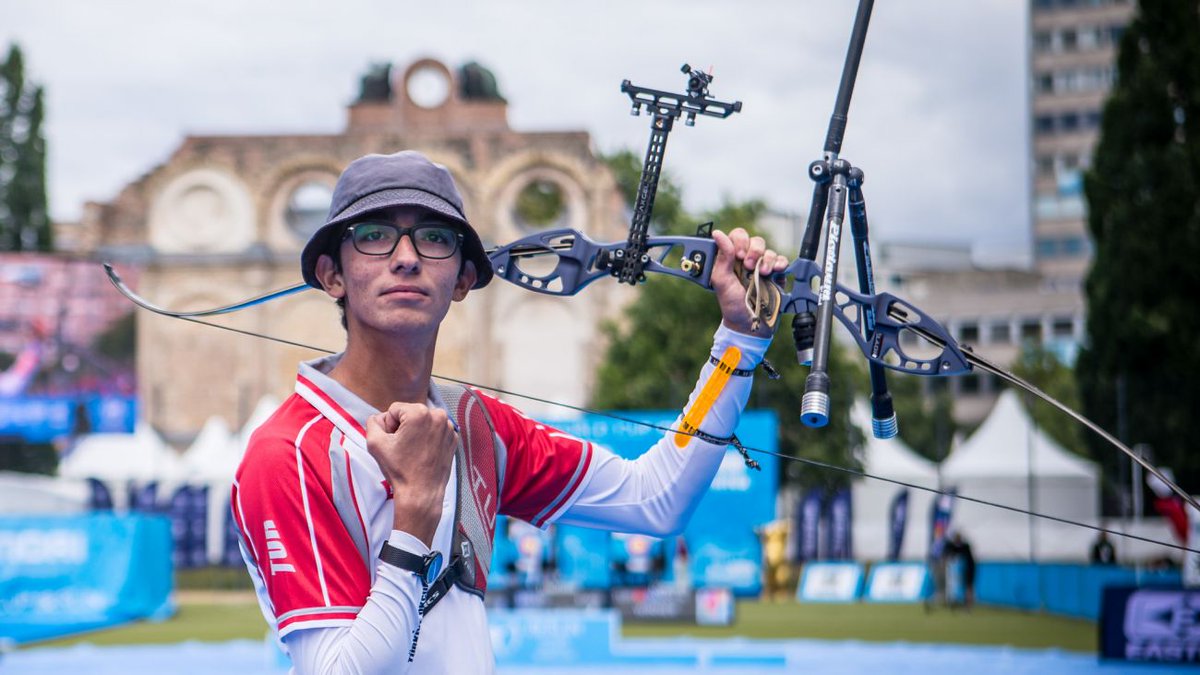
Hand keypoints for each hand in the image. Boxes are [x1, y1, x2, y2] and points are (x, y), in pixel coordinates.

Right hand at [366, 402, 456, 546]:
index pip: (394, 409)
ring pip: (423, 421)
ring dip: (416, 432)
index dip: (389, 426)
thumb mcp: (374, 443)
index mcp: (419, 412)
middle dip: (403, 427)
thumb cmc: (399, 469)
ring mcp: (449, 427)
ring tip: (413, 451)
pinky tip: (423, 453)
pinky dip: (428, 438)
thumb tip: (380, 417)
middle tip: (402, 447)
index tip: (394, 442)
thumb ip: (372, 422)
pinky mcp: (453, 438)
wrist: (421, 492)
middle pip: (410, 413)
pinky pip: (435, 430)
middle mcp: (438, 415)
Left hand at [710, 228, 788, 336]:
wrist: (749, 323)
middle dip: (753, 250)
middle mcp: (747, 260)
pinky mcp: (776, 275)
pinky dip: (780, 263)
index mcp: (731, 258)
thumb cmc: (732, 304)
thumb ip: (722, 256)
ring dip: (766, 259)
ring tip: (762, 273)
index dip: (739, 241)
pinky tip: (775, 271)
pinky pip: (782, 260)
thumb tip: (717, 234)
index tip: (738, 254)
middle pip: (755, 240)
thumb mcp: (721, 280)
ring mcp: (762, 267)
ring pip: (768, 250)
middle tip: (748, 265)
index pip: (737, 236)